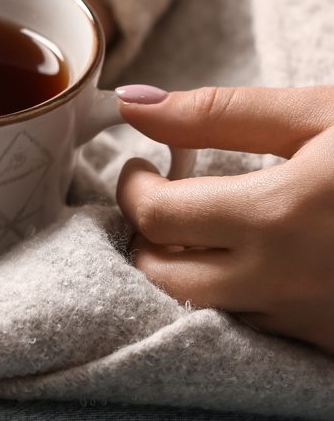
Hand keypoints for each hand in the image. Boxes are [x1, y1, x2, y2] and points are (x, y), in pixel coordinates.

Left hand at [115, 84, 333, 353]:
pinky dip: (227, 292)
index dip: (131, 187)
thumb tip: (134, 101)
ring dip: (178, 266)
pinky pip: (251, 326)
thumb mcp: (318, 116)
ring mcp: (312, 323)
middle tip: (158, 197)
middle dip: (142, 235)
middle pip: (162, 277)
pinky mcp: (333, 344)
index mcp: (278, 217)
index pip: (155, 216)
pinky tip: (249, 255)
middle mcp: (286, 283)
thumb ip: (217, 112)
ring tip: (198, 224)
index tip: (141, 166)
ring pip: (201, 310)